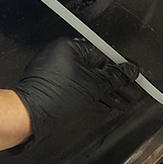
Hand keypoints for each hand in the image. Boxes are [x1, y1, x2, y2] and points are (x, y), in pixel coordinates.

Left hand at [12, 38, 138, 146]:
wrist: (28, 117)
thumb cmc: (52, 99)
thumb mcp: (93, 86)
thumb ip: (114, 78)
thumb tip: (129, 72)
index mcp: (70, 46)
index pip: (105, 55)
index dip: (122, 69)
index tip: (134, 76)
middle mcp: (62, 54)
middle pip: (97, 67)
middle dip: (115, 83)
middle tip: (130, 92)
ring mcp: (57, 70)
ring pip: (89, 79)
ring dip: (106, 92)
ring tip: (121, 102)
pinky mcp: (54, 85)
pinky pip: (79, 86)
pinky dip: (92, 95)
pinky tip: (105, 103)